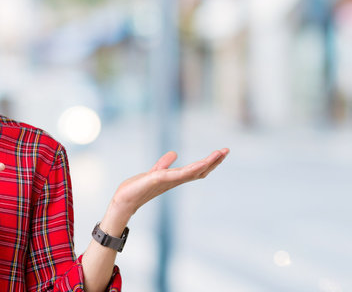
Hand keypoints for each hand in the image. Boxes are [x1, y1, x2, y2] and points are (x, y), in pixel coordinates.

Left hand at [106, 149, 228, 225]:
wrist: (124, 200)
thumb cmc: (138, 188)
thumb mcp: (154, 172)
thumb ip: (164, 164)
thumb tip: (175, 153)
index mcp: (175, 178)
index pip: (196, 169)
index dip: (209, 162)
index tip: (221, 152)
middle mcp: (175, 180)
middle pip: (199, 170)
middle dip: (213, 161)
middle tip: (226, 150)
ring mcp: (168, 181)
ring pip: (192, 172)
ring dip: (207, 163)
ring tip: (219, 153)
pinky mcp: (159, 180)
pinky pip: (178, 174)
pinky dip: (190, 169)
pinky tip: (201, 163)